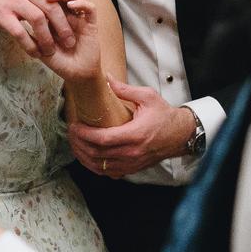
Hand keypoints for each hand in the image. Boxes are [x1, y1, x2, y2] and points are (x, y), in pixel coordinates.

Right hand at [0, 0, 78, 57]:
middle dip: (64, 27)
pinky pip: (20, 32)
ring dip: (48, 39)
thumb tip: (69, 2)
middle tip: (70, 42)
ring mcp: (13, 0)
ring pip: (38, 20)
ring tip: (51, 51)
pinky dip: (30, 45)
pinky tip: (35, 53)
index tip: (80, 11)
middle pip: (52, 6)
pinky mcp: (1, 14)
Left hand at [34, 0, 102, 84]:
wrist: (76, 74)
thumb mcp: (39, 48)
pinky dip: (81, 4)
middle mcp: (66, 14)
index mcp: (53, 18)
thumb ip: (30, 35)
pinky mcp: (91, 24)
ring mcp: (78, 17)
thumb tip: (14, 21)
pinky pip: (90, 9)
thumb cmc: (58, 61)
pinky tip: (70, 5)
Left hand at [70, 81, 195, 177]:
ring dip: (83, 157)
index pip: (102, 139)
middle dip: (79, 144)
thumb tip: (106, 78)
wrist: (180, 135)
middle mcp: (132, 152)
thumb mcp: (148, 97)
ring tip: (74, 144)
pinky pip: (108, 173)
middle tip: (71, 133)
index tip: (74, 126)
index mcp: (135, 135)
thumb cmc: (165, 116)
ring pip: (100, 166)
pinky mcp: (132, 168)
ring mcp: (131, 163)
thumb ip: (125, 89)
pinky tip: (87, 157)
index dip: (84, 134)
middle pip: (97, 154)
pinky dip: (94, 166)